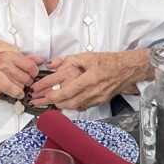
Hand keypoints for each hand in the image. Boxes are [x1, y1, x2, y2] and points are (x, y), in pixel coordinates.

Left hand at [28, 49, 152, 110]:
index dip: (48, 92)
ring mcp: (97, 99)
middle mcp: (93, 91)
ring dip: (59, 105)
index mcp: (89, 78)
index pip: (64, 89)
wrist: (127, 69)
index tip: (36, 91)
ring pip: (73, 107)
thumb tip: (51, 65)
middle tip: (37, 100)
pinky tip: (64, 101)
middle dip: (49, 102)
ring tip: (47, 101)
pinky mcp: (99, 102)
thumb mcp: (86, 56)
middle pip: (66, 102)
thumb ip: (67, 61)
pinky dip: (71, 104)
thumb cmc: (107, 61)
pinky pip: (82, 106)